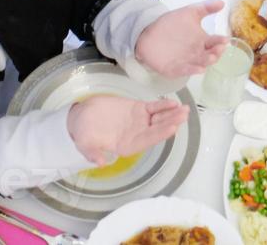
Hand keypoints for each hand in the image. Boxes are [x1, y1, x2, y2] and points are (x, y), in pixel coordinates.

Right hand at [66, 94, 188, 166]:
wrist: (82, 116)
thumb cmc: (83, 132)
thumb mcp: (84, 144)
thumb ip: (92, 153)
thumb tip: (100, 163)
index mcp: (127, 146)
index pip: (146, 140)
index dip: (159, 135)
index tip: (172, 129)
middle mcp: (137, 135)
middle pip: (157, 129)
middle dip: (171, 122)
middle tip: (184, 116)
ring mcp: (140, 122)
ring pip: (160, 118)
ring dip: (172, 114)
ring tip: (185, 109)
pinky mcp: (140, 110)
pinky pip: (155, 107)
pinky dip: (164, 105)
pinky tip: (174, 103)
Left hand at [135, 0, 228, 77]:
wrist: (149, 32)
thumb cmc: (172, 23)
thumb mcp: (189, 12)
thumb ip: (206, 7)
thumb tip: (222, 2)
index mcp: (203, 41)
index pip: (215, 42)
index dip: (221, 41)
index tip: (225, 39)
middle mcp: (197, 53)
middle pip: (210, 55)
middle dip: (216, 53)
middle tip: (219, 49)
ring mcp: (186, 62)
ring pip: (200, 64)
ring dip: (206, 62)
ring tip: (211, 58)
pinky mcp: (174, 69)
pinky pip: (183, 71)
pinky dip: (192, 70)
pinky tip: (199, 69)